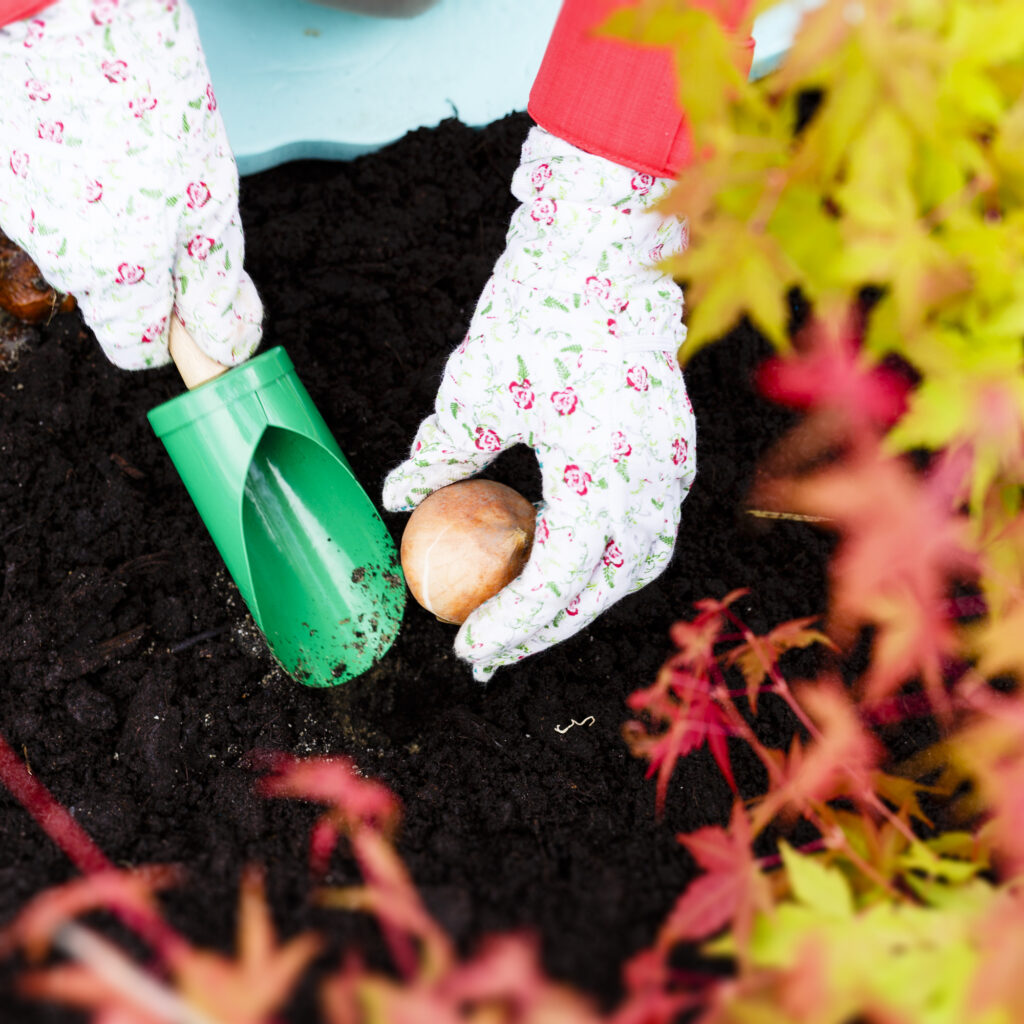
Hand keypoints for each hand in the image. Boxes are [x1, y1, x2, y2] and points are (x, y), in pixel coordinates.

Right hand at [0, 0, 260, 369]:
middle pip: (110, 297)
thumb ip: (214, 285)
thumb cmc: (151, 95)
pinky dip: (75, 183)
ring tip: (131, 153)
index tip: (190, 301)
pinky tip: (94, 134)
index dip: (170, 332)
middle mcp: (59, 256)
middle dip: (144, 269)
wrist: (69, 2)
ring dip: (110, 220)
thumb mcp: (211, 202)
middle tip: (171, 206)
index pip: (136, 350)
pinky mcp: (0, 176)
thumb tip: (224, 348)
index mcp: (117, 273)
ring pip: (78, 247)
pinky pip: (48, 202)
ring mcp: (20, 213)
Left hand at [383, 127, 695, 680]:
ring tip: (535, 610)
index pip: (556, 583)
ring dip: (587, 595)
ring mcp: (674, 461)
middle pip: (603, 587)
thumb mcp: (477, 390)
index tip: (464, 647)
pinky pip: (652, 522)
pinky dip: (611, 552)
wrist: (604, 242)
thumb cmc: (538, 308)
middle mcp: (651, 480)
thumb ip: (441, 453)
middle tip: (492, 644)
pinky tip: (574, 548)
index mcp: (603, 475)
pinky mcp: (677, 440)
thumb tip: (398, 495)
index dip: (510, 625)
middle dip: (548, 626)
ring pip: (638, 561)